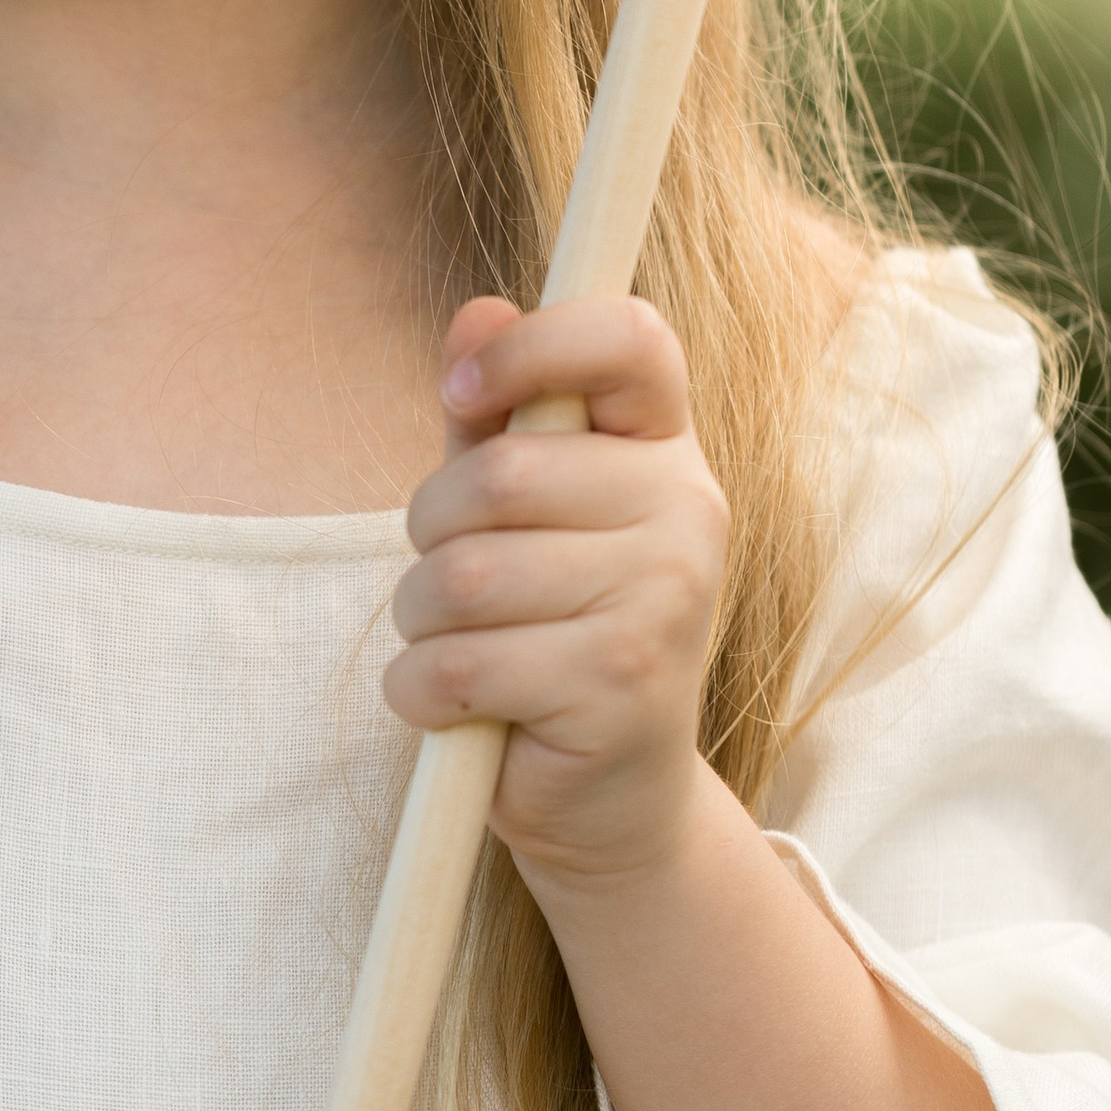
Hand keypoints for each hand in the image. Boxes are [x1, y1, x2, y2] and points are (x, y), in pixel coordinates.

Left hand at [383, 294, 729, 893]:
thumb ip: (492, 420)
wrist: (610, 799)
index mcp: (666, 451)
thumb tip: (477, 312)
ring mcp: (664, 603)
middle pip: (498, 479)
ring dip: (423, 624)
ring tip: (463, 651)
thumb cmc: (548, 634)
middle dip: (431, 537)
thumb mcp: (518, 518)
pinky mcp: (619, 688)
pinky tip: (460, 711)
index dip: (534, 346)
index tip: (463, 396)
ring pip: (464, 579)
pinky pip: (458, 666)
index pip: (630, 338)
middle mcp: (688, 514)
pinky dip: (422, 694)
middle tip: (454, 588)